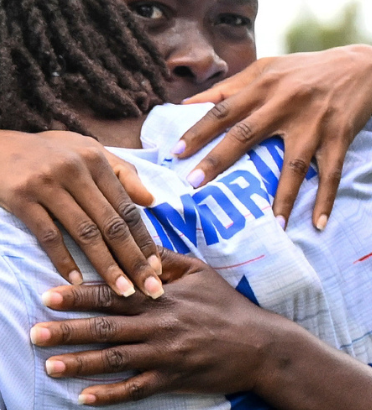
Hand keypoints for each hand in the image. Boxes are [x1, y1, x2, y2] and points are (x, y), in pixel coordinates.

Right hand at [0, 128, 162, 298]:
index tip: (159, 269)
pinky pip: (48, 234)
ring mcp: (48, 183)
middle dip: (134, 259)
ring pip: (85, 231)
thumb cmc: (37, 154)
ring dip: (106, 265)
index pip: (127, 206)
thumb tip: (151, 199)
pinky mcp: (22, 197)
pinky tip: (76, 282)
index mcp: (95, 158)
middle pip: (112, 222)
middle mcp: (76, 168)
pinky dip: (63, 260)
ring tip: (122, 292)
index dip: (144, 240)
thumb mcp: (81, 152)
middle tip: (151, 289)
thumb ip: (118, 172)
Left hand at [29, 251, 273, 403]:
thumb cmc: (225, 306)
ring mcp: (165, 353)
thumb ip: (164, 259)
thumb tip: (135, 242)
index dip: (78, 294)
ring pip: (116, 359)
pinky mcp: (172, 379)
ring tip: (48, 367)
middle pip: (105, 327)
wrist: (261, 346)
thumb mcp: (199, 273)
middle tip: (33, 332)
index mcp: (159, 296)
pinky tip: (84, 398)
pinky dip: (110, 396)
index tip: (47, 295)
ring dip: (80, 364)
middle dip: (68, 330)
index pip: (112, 293)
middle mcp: (158, 324)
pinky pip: (136, 389)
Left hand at [176, 48, 371, 227]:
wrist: (364, 64)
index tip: (175, 152)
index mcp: (264, 87)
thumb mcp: (267, 68)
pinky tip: (318, 224)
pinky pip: (331, 172)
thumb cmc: (305, 71)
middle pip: (247, 135)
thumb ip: (228, 87)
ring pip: (294, 164)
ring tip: (270, 226)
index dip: (199, 131)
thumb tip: (186, 104)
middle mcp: (286, 103)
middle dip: (219, 160)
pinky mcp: (338, 135)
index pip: (224, 110)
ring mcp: (314, 122)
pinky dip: (326, 199)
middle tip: (194, 186)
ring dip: (283, 198)